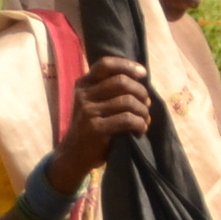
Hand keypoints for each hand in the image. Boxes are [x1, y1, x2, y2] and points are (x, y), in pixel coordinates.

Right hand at [53, 56, 152, 184]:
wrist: (73, 155)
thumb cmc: (90, 127)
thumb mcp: (93, 103)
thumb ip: (109, 89)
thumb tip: (140, 80)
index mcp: (84, 84)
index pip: (106, 64)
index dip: (127, 66)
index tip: (143, 73)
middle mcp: (83, 94)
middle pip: (121, 82)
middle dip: (141, 91)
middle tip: (146, 103)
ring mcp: (88, 111)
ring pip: (127, 101)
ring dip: (143, 111)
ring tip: (145, 119)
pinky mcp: (96, 128)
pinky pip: (127, 119)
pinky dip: (140, 124)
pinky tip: (140, 130)